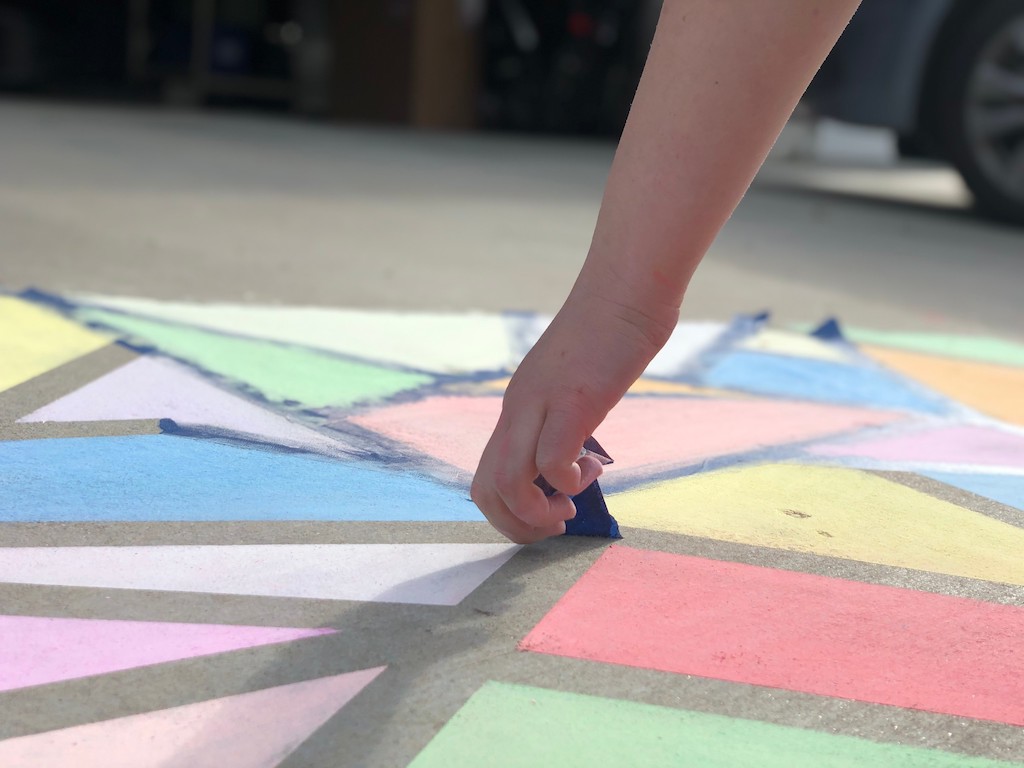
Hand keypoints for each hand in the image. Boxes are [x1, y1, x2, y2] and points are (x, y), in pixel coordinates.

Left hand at [471, 283, 674, 542]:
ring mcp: (540, 405)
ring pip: (507, 485)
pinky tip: (594, 468)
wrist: (625, 290)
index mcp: (516, 407)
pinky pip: (551, 463)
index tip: (548, 511)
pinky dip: (569, 483)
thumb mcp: (573, 383)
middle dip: (517, 526)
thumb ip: (564, 416)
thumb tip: (577, 453)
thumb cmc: (609, 334)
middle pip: (484, 491)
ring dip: (537, 515)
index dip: (509, 512)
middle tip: (557, 523)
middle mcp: (517, 409)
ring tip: (571, 507)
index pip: (485, 477)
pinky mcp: (573, 402)